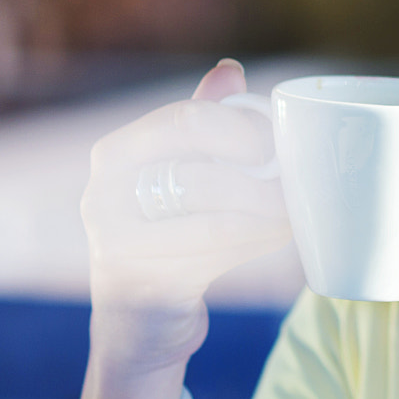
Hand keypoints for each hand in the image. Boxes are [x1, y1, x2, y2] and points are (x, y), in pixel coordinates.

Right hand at [77, 59, 291, 398]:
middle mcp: (103, 196)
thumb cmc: (167, 237)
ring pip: (214, 215)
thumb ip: (200, 123)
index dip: (240, 126)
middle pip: (199, 169)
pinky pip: (213, 254)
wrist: (138, 328)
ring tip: (294, 209)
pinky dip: (255, 241)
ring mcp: (116, 244)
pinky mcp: (144, 285)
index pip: (182, 120)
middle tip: (295, 179)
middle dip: (259, 174)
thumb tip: (230, 70)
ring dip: (267, 213)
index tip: (278, 139)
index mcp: (114, 156)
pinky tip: (280, 235)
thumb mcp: (176, 174)